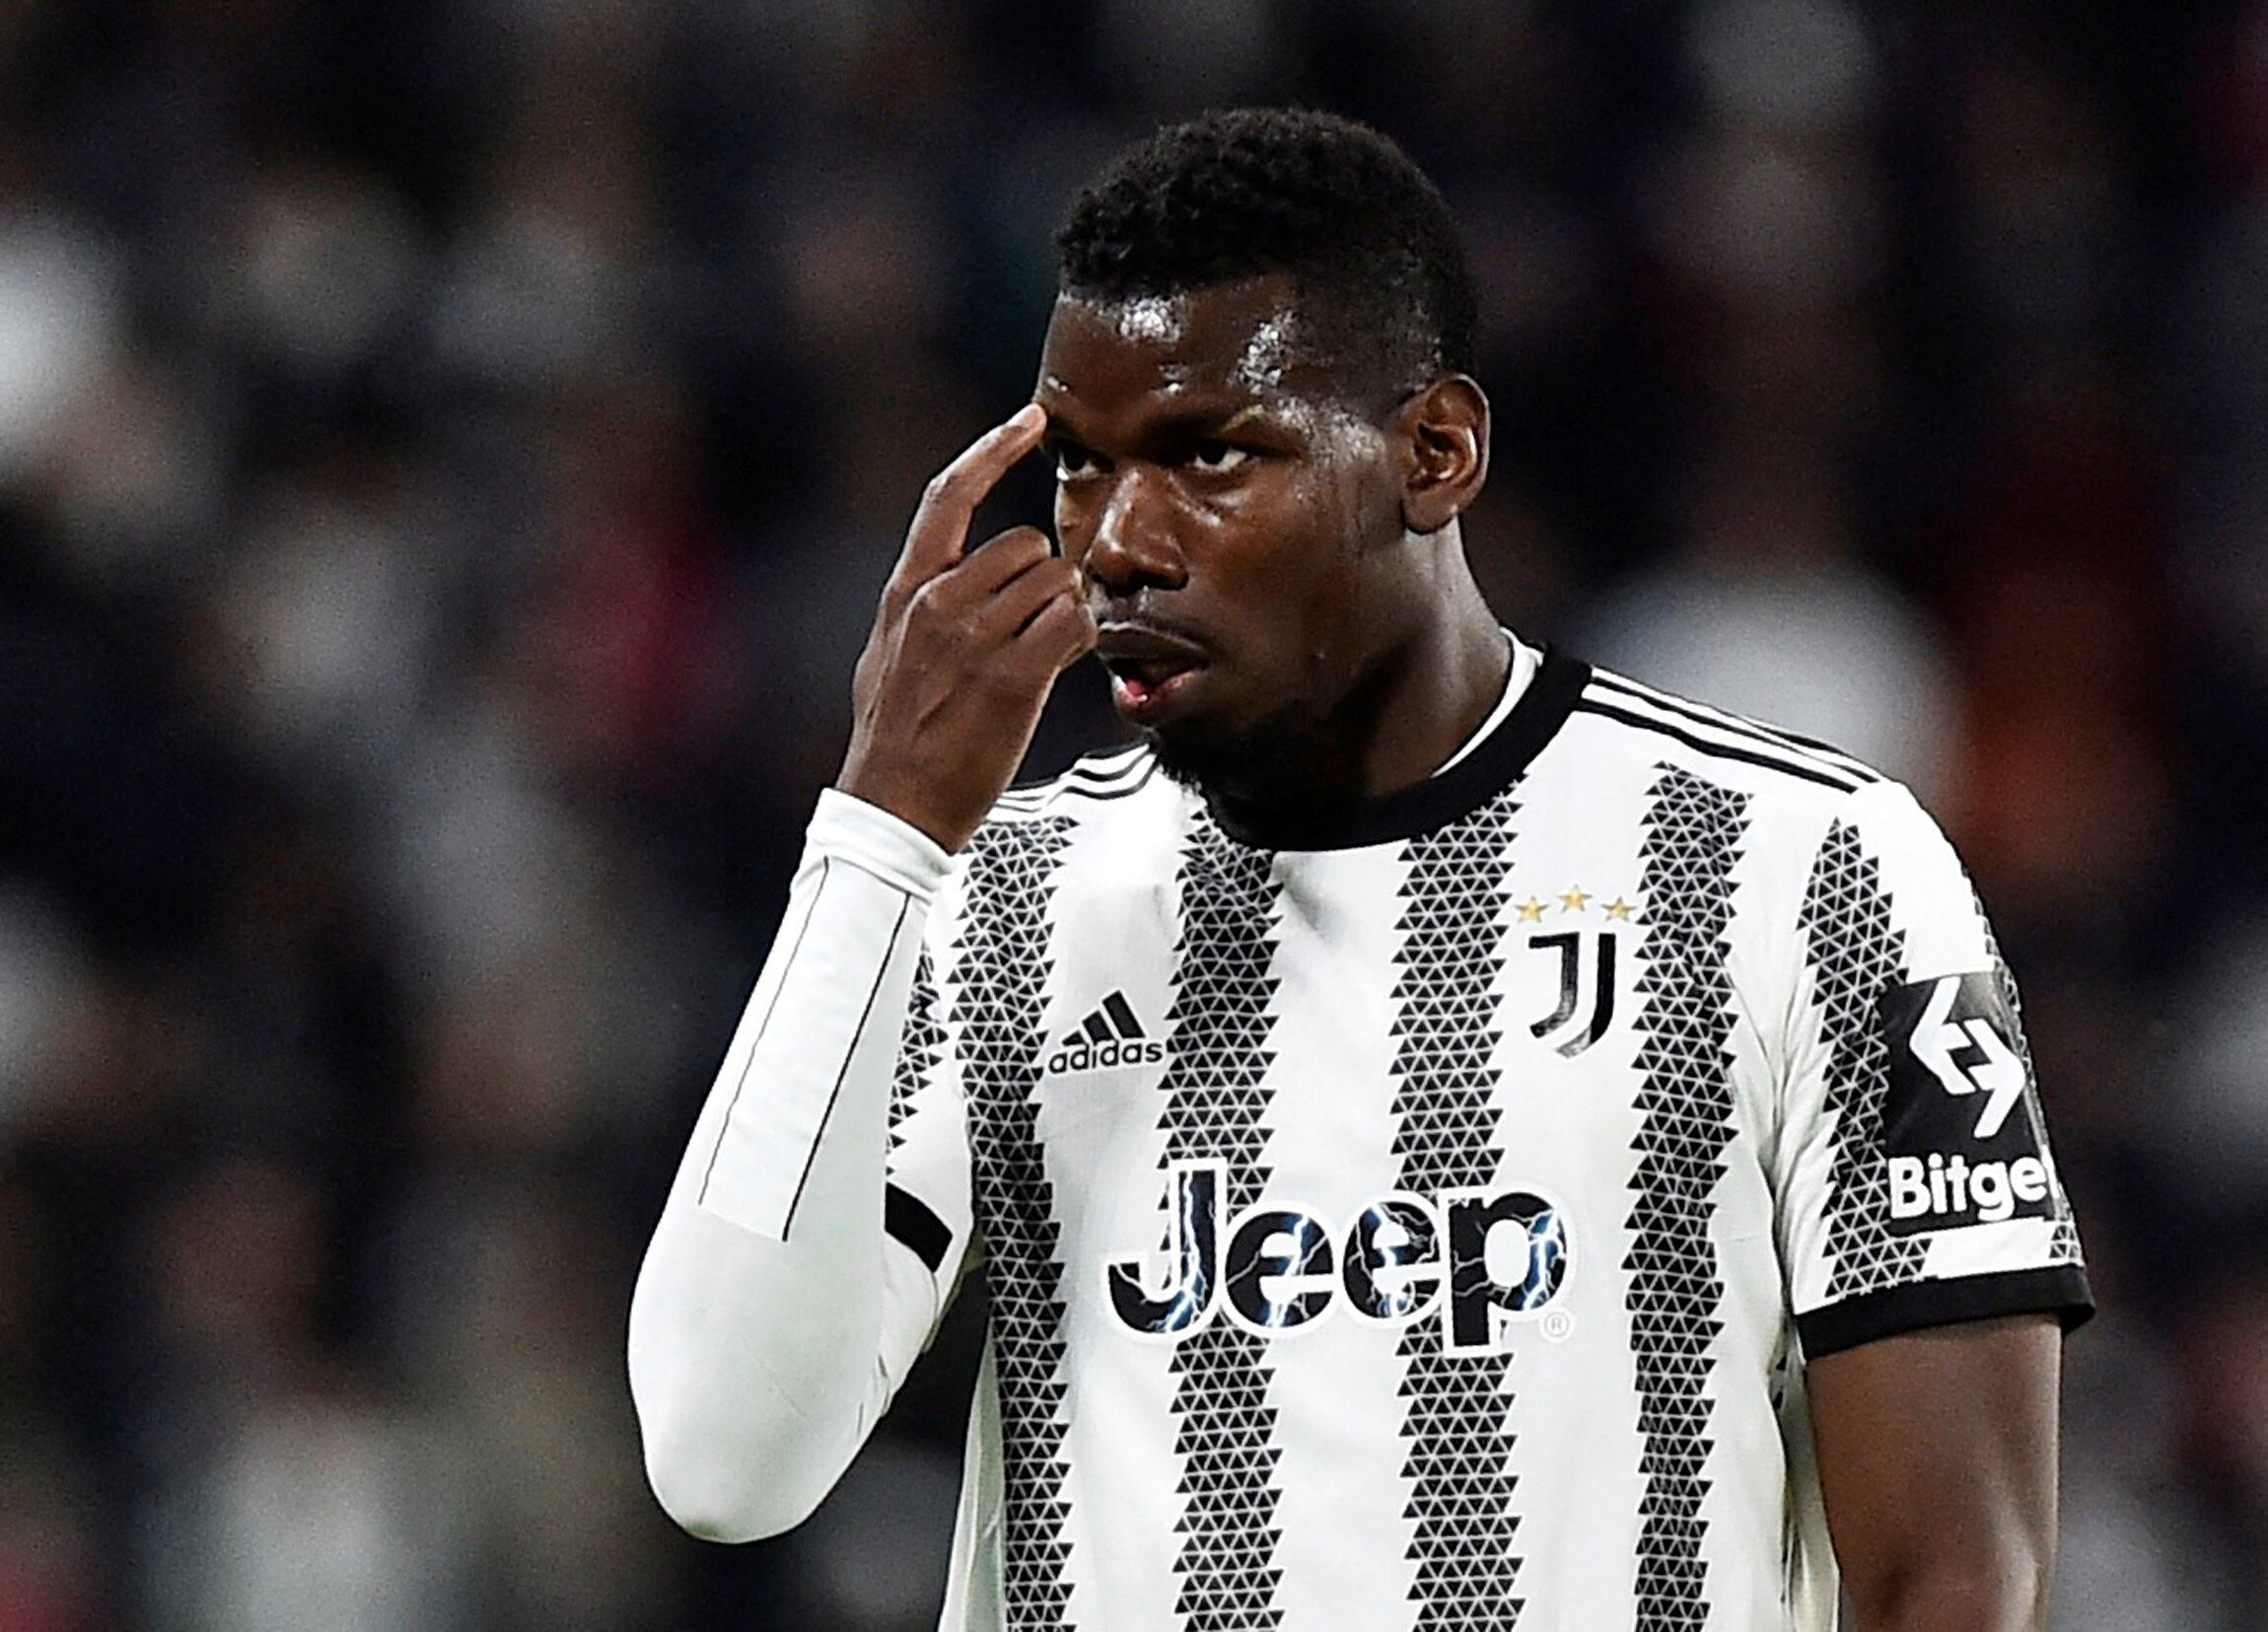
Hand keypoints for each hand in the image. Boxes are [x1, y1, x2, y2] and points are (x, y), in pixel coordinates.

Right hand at [836, 404, 1096, 851]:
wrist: (894, 806)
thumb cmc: (895, 737)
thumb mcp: (887, 653)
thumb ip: (921, 606)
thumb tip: (951, 576)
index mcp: (905, 592)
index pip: (948, 496)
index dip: (993, 449)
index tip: (1031, 417)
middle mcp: (937, 602)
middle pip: (1025, 545)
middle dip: (1042, 583)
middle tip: (1031, 631)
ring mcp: (975, 638)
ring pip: (1057, 584)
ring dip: (1063, 615)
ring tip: (1037, 658)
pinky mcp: (1013, 677)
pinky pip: (1073, 626)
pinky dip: (1078, 643)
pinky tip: (1056, 669)